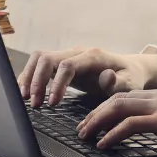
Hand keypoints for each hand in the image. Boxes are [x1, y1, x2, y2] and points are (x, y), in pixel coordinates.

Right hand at [17, 47, 156, 107]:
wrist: (128, 69)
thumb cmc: (129, 78)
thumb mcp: (129, 83)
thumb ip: (118, 82)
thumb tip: (107, 77)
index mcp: (93, 56)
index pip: (67, 65)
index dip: (57, 83)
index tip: (52, 104)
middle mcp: (77, 52)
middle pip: (48, 58)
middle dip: (37, 80)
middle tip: (35, 104)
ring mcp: (68, 55)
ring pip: (40, 58)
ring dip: (29, 77)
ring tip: (26, 99)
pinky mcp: (61, 63)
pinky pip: (40, 64)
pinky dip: (30, 76)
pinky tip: (27, 93)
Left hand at [76, 80, 156, 156]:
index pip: (132, 96)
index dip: (111, 106)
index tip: (98, 118)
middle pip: (119, 98)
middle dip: (97, 113)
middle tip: (83, 128)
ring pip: (119, 107)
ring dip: (98, 122)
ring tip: (85, 135)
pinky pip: (130, 125)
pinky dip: (113, 134)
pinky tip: (103, 144)